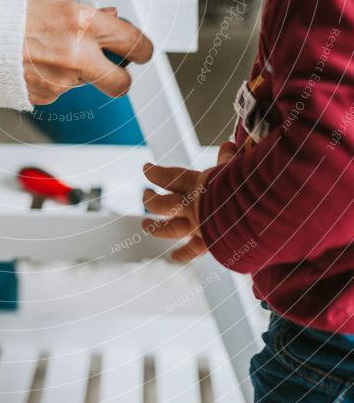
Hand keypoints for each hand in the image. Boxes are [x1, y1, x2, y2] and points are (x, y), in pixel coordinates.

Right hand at [23, 0, 152, 104]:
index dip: (143, 47)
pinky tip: (35, 61)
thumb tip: (106, 13)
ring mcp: (60, 81)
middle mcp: (75, 56)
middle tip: (117, 67)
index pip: (132, 41)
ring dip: (78, 71)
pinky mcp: (44, 97)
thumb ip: (81, 4)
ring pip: (86, 83)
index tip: (143, 49)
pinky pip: (60, 90)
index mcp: (80, 23)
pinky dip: (53, 78)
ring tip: (51, 51)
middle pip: (122, 82)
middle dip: (123, 76)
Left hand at [141, 141, 236, 262]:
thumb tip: (228, 144)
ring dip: (154, 228)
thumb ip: (229, 158)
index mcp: (196, 185)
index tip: (145, 168)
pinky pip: (191, 251)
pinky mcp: (208, 243)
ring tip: (145, 225)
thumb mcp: (237, 167)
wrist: (257, 216)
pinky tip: (174, 257)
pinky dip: (183, 255)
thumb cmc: (248, 187)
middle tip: (146, 195)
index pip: (168, 177)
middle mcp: (192, 207)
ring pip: (168, 229)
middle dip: (150, 200)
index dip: (154, 172)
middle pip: (161, 204)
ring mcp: (197, 226)